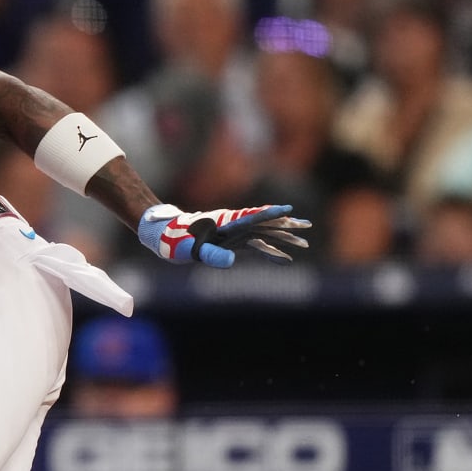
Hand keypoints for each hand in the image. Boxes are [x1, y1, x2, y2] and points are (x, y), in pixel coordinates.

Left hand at [136, 203, 310, 267]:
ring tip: (304, 242)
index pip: (252, 217)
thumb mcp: (190, 249)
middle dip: (286, 225)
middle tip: (308, 226)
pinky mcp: (232, 242)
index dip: (270, 214)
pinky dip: (270, 251)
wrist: (164, 235)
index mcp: (225, 223)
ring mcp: (234, 233)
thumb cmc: (175, 240)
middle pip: (264, 224)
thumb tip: (231, 261)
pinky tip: (284, 260)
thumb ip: (210, 254)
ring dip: (283, 237)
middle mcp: (233, 225)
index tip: (288, 210)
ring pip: (264, 234)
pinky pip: (255, 246)